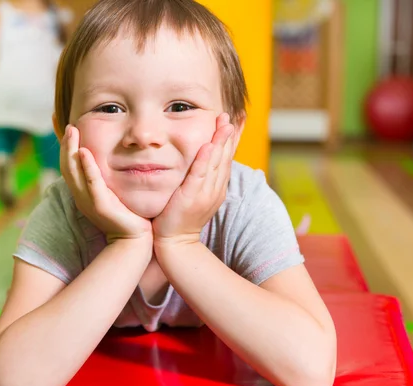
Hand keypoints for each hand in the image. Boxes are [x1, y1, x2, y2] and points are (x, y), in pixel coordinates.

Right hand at [60, 125, 152, 242]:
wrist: (134, 238)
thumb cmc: (126, 214)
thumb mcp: (113, 193)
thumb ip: (107, 179)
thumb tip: (111, 159)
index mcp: (83, 193)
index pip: (69, 167)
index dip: (67, 148)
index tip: (70, 129)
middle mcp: (81, 196)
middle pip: (67, 167)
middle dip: (66, 145)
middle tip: (70, 126)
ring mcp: (89, 201)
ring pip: (74, 172)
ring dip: (71, 150)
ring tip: (73, 131)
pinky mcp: (100, 206)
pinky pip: (91, 183)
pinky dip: (86, 167)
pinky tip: (84, 152)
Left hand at [152, 113, 234, 245]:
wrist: (175, 243)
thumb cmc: (181, 218)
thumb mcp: (195, 195)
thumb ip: (200, 179)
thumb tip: (203, 163)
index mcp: (217, 187)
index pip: (227, 159)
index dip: (232, 140)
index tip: (237, 121)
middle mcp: (215, 189)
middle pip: (225, 158)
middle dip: (229, 135)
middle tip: (231, 115)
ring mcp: (205, 193)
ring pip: (216, 163)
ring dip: (221, 142)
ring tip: (224, 123)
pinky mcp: (191, 197)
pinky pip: (199, 175)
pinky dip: (204, 160)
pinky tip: (208, 146)